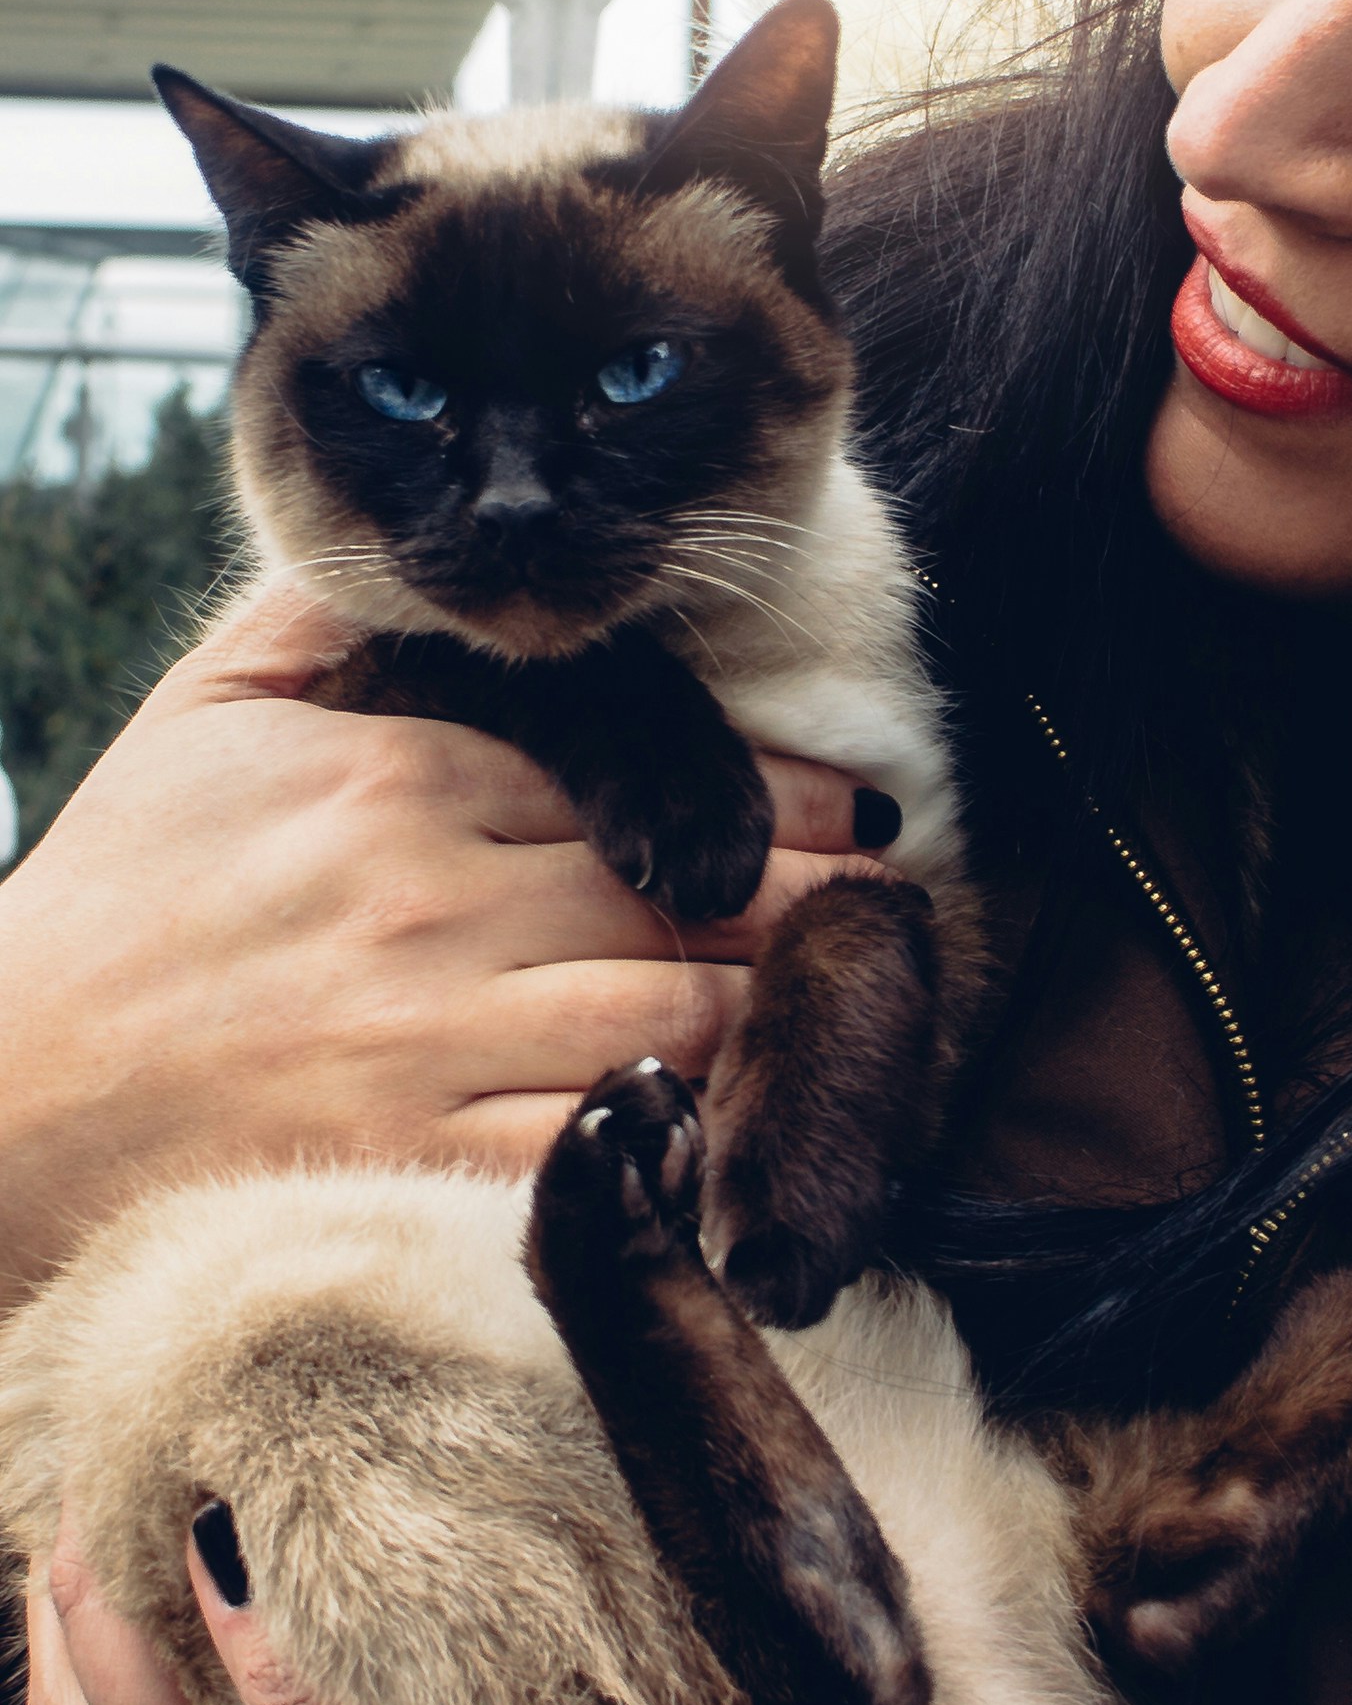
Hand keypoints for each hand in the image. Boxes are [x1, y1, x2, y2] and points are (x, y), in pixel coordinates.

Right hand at [0, 580, 876, 1313]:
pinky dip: (680, 1126)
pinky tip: (737, 1112)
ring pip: (668, 1012)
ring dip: (769, 1009)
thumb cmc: (109, 903)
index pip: (634, 785)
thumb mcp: (202, 719)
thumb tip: (419, 542)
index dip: (770, 805)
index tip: (854, 813)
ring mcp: (428, 1042)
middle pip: (680, 897)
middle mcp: (432, 906)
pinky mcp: (417, 1162)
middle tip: (889, 904)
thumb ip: (318, 614)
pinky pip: (598, 1144)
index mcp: (398, 785)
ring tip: (838, 1000)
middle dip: (806, 902)